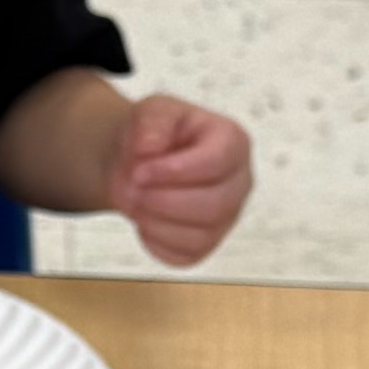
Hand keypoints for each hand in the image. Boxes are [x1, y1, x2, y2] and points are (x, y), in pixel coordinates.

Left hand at [109, 94, 252, 265]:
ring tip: (133, 201)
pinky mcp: (206, 244)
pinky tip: (144, 220)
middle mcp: (238, 183)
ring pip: (201, 236)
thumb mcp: (151, 111)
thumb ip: (152, 122)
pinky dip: (156, 242)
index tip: (140, 171)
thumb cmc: (154, 135)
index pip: (217, 162)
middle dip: (163, 200)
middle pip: (214, 205)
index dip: (175, 171)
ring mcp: (226, 217)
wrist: (139, 162)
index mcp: (232, 142)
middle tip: (130, 188)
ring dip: (155, 221)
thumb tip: (149, 149)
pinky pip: (185, 256)